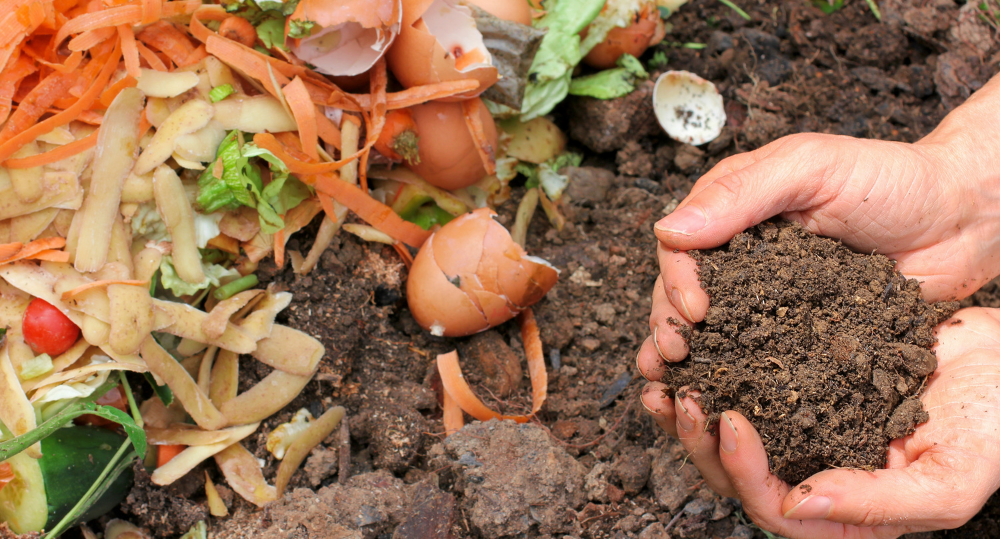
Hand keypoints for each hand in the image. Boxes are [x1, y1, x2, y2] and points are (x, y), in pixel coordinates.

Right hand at [638, 75, 999, 372]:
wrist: (963, 219)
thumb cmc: (892, 179)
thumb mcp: (812, 167)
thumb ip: (742, 193)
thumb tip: (668, 230)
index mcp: (734, 211)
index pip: (681, 247)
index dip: (676, 280)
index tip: (694, 310)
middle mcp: (743, 257)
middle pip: (685, 295)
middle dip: (670, 326)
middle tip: (674, 357)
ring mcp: (770, 298)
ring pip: (714, 331)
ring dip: (689, 360)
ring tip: (674, 389)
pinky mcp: (800, 334)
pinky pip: (760, 358)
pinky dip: (735, 380)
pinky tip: (719, 402)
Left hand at [640, 307, 999, 537]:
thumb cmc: (993, 427)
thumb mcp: (949, 479)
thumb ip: (878, 503)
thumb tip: (797, 502)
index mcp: (846, 512)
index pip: (775, 509)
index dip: (743, 471)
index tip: (729, 419)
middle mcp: (816, 473)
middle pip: (738, 474)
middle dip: (700, 440)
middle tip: (682, 396)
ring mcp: (806, 428)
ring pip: (731, 432)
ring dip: (693, 408)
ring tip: (666, 375)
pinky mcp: (800, 383)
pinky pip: (747, 382)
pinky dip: (717, 367)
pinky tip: (697, 345)